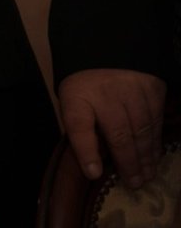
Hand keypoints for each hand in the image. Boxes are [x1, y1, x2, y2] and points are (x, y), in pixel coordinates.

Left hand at [58, 68, 165, 187]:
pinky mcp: (153, 88)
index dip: (86, 151)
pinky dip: (156, 141)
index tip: (94, 173)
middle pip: (119, 134)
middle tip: (134, 184)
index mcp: (77, 95)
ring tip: (147, 175)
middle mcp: (106, 93)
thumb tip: (91, 160)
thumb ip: (80, 125)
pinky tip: (155, 155)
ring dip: (146, 157)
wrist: (106, 44)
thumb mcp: (71, 97)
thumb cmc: (85, 79)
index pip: (79, 125)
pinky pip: (156, 120)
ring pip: (142, 130)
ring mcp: (132, 90)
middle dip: (128, 163)